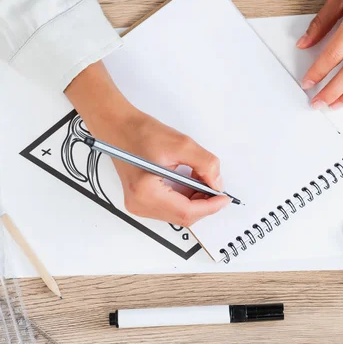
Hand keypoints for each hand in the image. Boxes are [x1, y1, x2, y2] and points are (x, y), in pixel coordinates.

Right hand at [65, 61, 229, 226]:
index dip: (210, 206)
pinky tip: (189, 182)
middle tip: (215, 186)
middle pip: (183, 216)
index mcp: (146, 193)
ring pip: (177, 214)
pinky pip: (169, 207)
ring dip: (195, 201)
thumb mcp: (181, 144)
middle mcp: (139, 204)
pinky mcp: (140, 200)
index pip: (186, 212)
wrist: (118, 127)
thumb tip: (217, 183)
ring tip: (200, 179)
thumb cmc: (140, 132)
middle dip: (204, 203)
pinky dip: (184, 198)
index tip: (224, 198)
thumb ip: (205, 164)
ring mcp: (138, 204)